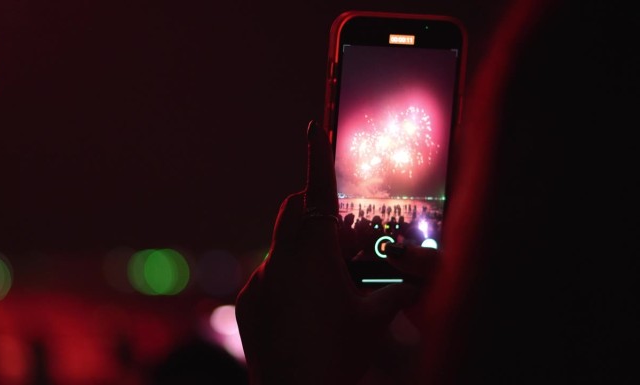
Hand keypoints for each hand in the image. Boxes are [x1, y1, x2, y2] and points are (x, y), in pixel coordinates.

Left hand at [235, 120, 438, 384]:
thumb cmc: (337, 354)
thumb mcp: (376, 320)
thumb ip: (397, 291)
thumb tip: (418, 280)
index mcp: (314, 253)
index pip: (317, 191)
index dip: (318, 156)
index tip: (314, 127)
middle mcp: (282, 258)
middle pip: (295, 211)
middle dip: (316, 208)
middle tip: (342, 233)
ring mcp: (261, 279)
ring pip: (283, 244)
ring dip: (305, 248)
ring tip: (329, 278)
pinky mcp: (249, 301)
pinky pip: (269, 274)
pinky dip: (289, 277)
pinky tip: (305, 308)